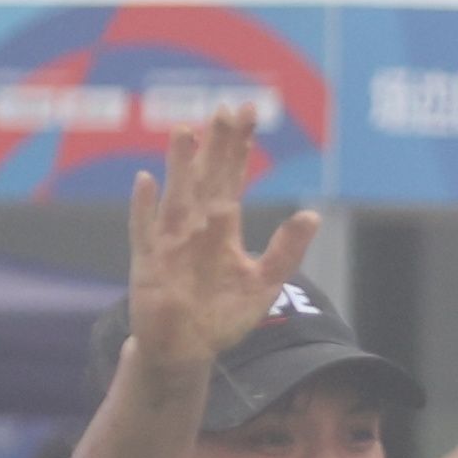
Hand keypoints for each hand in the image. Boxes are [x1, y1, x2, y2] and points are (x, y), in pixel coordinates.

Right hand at [125, 111, 319, 370]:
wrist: (188, 349)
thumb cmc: (223, 316)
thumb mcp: (264, 284)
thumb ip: (286, 250)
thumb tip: (312, 215)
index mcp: (223, 228)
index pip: (233, 177)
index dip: (241, 147)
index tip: (251, 114)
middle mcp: (196, 226)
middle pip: (208, 177)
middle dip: (218, 145)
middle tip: (226, 108)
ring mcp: (171, 241)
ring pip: (178, 195)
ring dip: (180, 165)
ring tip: (187, 131)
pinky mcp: (150, 263)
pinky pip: (145, 231)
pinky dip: (145, 209)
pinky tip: (146, 182)